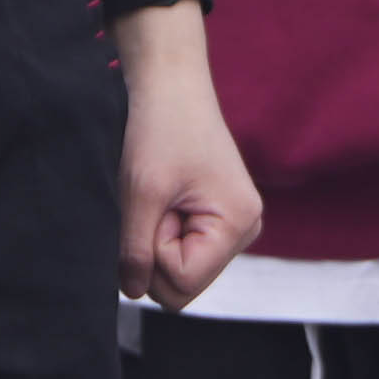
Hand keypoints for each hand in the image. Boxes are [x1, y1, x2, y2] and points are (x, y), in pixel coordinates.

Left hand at [111, 2, 261, 308]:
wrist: (170, 84)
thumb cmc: (160, 128)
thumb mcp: (142, 193)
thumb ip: (136, 251)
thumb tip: (133, 294)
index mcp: (237, 225)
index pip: (182, 285)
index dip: (152, 255)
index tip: (153, 209)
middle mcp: (246, 230)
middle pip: (183, 283)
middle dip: (155, 249)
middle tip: (154, 201)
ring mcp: (234, 226)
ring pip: (181, 267)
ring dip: (157, 238)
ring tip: (159, 195)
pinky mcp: (218, 219)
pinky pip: (183, 249)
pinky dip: (163, 229)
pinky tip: (164, 197)